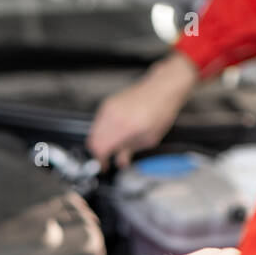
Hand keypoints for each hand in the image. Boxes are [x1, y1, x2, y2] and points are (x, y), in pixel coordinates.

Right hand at [85, 52, 198, 167]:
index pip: (100, 148)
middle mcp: (113, 116)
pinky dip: (101, 131)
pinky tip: (112, 134)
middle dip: (98, 152)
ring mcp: (109, 108)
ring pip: (93, 132)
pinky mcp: (108, 103)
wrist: (162, 89)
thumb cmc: (160, 110)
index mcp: (124, 128)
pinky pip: (97, 122)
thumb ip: (130, 151)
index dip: (100, 160)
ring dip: (99, 142)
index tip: (104, 165)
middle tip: (107, 159)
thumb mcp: (149, 138)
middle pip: (93, 141)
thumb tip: (121, 161)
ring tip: (112, 146)